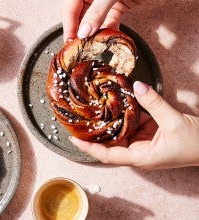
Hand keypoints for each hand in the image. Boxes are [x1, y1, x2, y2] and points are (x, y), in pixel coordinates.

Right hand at [63, 0, 145, 41]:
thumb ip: (96, 12)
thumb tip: (83, 33)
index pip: (70, 7)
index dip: (68, 24)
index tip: (70, 41)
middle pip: (80, 15)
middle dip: (81, 32)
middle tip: (80, 48)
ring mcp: (105, 1)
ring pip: (95, 20)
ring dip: (95, 34)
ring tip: (93, 47)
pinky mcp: (119, 6)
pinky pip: (109, 21)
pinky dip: (109, 31)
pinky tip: (108, 41)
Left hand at [70, 81, 198, 168]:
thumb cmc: (196, 143)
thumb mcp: (173, 122)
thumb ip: (154, 104)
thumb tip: (138, 86)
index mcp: (140, 157)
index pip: (108, 155)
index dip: (89, 148)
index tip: (74, 139)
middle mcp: (137, 151)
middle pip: (109, 144)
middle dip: (94, 133)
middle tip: (79, 119)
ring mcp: (143, 142)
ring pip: (119, 132)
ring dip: (108, 121)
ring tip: (92, 108)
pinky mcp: (149, 132)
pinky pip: (132, 123)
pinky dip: (124, 114)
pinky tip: (115, 102)